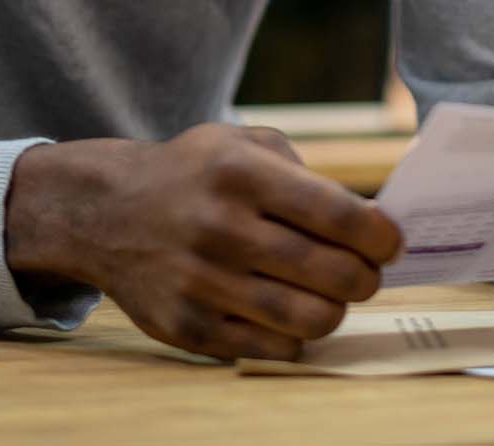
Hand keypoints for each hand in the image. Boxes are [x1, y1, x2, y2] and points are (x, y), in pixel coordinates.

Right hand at [4, 124, 402, 360]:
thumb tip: (370, 223)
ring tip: (328, 295)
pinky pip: (273, 348)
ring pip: (310, 319)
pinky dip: (294, 336)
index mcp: (240, 173)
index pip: (340, 215)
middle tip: (364, 274)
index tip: (391, 245)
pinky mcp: (186, 327)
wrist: (102, 212)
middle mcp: (219, 227)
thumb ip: (308, 174)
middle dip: (366, 279)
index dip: (381, 237)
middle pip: (334, 275)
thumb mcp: (241, 143)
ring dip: (334, 310)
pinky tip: (286, 314)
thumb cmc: (194, 175)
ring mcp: (200, 282)